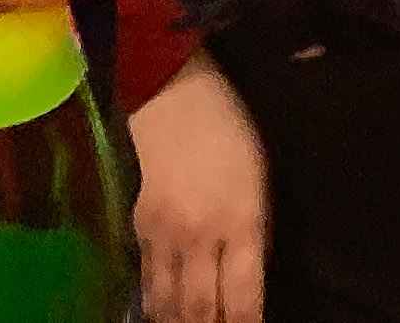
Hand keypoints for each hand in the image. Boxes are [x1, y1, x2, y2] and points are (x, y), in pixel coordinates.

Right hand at [131, 49, 268, 322]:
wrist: (174, 98)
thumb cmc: (232, 134)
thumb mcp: (261, 184)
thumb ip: (255, 237)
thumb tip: (248, 283)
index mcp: (241, 222)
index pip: (242, 297)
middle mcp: (200, 236)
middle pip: (200, 309)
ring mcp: (165, 235)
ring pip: (167, 303)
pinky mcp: (139, 228)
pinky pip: (146, 279)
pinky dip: (154, 303)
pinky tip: (161, 314)